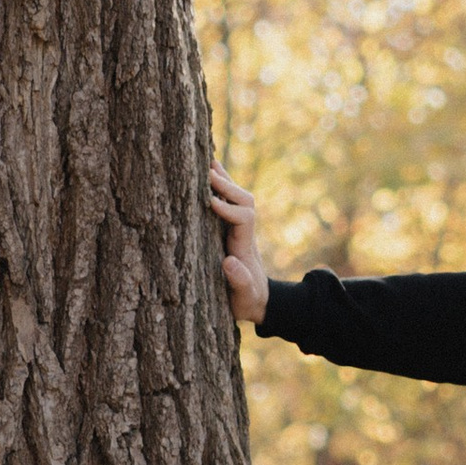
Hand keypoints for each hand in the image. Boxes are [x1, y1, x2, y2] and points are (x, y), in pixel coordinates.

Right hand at [210, 161, 267, 326]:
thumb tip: (229, 262)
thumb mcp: (244, 297)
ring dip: (226, 182)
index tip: (210, 202)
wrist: (258, 301)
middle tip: (207, 170)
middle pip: (243, 200)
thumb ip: (239, 281)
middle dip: (227, 186)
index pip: (243, 218)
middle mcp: (244, 233)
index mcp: (244, 247)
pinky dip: (221, 189)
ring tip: (208, 163)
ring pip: (238, 199)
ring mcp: (239, 231)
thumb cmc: (247, 301)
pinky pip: (230, 204)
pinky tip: (209, 178)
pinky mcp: (232, 231)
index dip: (228, 208)